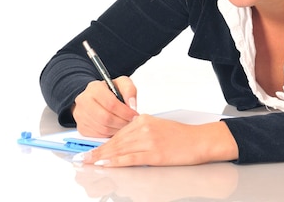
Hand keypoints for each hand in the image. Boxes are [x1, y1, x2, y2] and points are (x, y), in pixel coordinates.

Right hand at [72, 76, 138, 136]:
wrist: (96, 97)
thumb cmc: (111, 91)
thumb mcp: (122, 84)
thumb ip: (129, 90)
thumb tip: (131, 104)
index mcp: (94, 88)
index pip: (111, 103)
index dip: (125, 112)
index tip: (134, 115)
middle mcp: (84, 101)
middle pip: (106, 118)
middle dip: (122, 122)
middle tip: (131, 123)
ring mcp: (80, 115)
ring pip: (102, 128)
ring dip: (117, 130)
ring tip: (125, 125)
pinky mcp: (81, 127)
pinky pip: (98, 135)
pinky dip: (110, 134)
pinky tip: (116, 128)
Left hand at [77, 115, 238, 166]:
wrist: (199, 141)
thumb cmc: (181, 136)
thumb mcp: (158, 127)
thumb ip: (141, 132)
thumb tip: (124, 143)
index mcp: (144, 119)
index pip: (118, 132)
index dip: (103, 142)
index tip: (91, 148)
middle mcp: (144, 128)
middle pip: (116, 141)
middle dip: (98, 150)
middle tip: (84, 157)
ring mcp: (148, 141)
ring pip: (119, 149)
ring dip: (102, 157)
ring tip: (90, 162)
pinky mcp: (154, 154)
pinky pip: (129, 158)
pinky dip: (115, 161)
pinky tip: (106, 164)